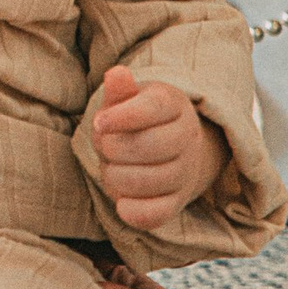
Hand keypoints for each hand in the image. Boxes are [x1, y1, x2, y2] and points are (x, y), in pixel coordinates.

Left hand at [90, 65, 220, 233]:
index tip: (100, 123)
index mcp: (174, 104)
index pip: (154, 107)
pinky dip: (133, 210)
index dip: (122, 117)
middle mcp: (188, 138)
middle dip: (114, 148)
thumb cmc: (135, 120)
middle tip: (106, 147)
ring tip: (112, 168)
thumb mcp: (127, 99)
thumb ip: (120, 91)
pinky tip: (121, 200)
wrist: (167, 151)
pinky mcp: (177, 202)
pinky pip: (157, 214)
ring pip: (149, 181)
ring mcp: (186, 172)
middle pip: (149, 146)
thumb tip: (116, 75)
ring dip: (116, 177)